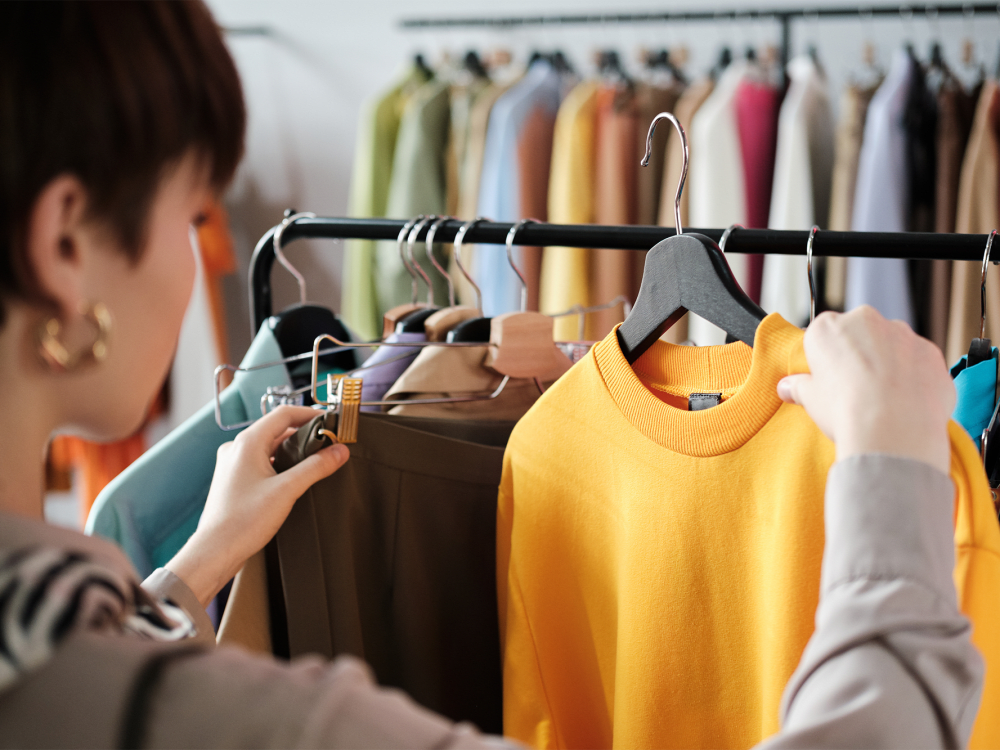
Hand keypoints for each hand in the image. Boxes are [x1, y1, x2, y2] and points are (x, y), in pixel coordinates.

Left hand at [166, 405, 348, 605]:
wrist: (215, 551)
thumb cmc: (243, 521)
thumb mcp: (287, 490)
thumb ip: (316, 467)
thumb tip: (340, 451)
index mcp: (248, 443)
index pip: (284, 414)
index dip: (311, 414)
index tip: (331, 421)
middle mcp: (237, 448)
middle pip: (277, 429)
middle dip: (304, 433)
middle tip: (329, 443)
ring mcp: (232, 464)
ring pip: (268, 446)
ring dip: (292, 449)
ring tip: (315, 460)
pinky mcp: (233, 479)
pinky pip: (260, 460)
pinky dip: (279, 462)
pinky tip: (292, 477)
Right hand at [777, 306, 954, 475]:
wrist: (893, 430)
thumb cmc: (845, 410)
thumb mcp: (810, 400)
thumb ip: (798, 387)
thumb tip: (787, 387)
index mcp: (828, 328)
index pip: (822, 334)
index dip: (825, 358)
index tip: (828, 378)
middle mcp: (866, 320)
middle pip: (860, 334)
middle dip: (859, 355)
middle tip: (855, 389)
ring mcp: (903, 334)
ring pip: (892, 345)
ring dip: (888, 364)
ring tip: (884, 400)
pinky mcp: (931, 352)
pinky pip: (919, 361)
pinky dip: (914, 377)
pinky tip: (907, 402)